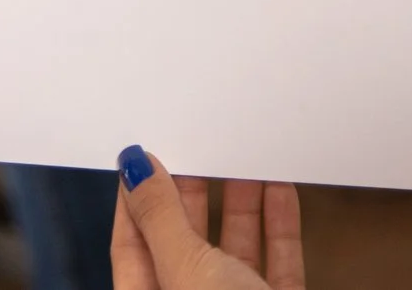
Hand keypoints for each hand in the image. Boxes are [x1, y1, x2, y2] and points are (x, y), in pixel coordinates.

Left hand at [112, 147, 303, 289]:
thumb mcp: (186, 270)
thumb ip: (161, 217)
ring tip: (242, 152)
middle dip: (193, 190)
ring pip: (234, 245)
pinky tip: (280, 185)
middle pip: (185, 239)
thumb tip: (135, 167)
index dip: (136, 197)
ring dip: (241, 200)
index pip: (131, 244)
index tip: (143, 152)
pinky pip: (277, 258)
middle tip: (198, 140)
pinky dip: (279, 222)